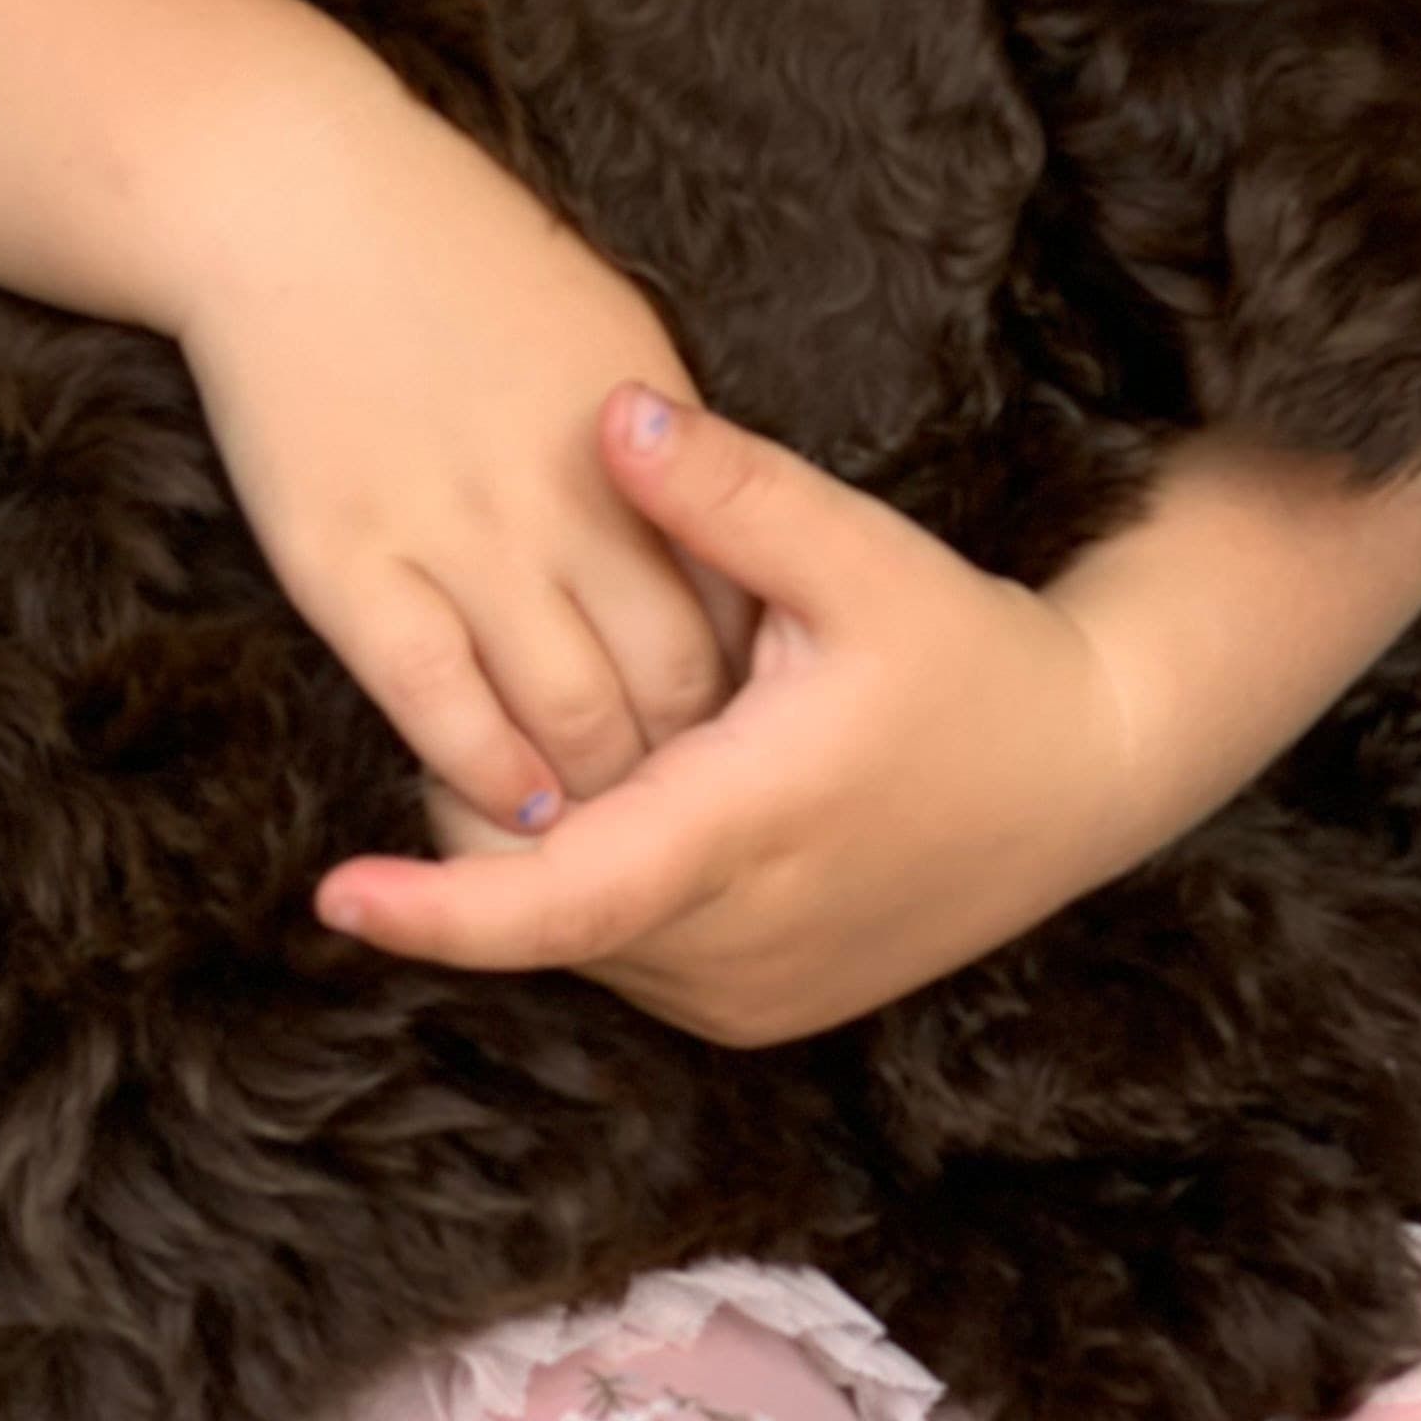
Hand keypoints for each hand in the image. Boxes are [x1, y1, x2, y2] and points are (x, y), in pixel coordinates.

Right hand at [178, 50, 736, 836]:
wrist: (296, 199)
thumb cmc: (456, 253)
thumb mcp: (609, 328)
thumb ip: (664, 445)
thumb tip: (707, 539)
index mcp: (640, 441)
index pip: (732, 610)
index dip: (743, 696)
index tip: (740, 741)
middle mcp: (563, 500)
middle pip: (667, 687)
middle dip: (685, 768)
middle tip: (680, 817)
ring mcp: (455, 535)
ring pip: (565, 717)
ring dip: (593, 791)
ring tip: (600, 832)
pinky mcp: (349, 563)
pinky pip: (436, 703)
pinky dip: (483, 770)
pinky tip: (507, 803)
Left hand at [312, 387, 1154, 1042]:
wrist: (1085, 774)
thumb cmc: (971, 656)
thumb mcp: (862, 555)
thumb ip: (731, 491)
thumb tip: (611, 413)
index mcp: (747, 834)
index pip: (559, 901)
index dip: (440, 910)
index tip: (335, 896)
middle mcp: (735, 946)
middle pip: (546, 907)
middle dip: (482, 815)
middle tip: (491, 686)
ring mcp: (746, 993)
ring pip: (582, 935)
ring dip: (545, 850)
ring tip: (580, 724)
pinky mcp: (757, 1007)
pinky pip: (630, 952)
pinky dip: (601, 880)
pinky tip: (636, 781)